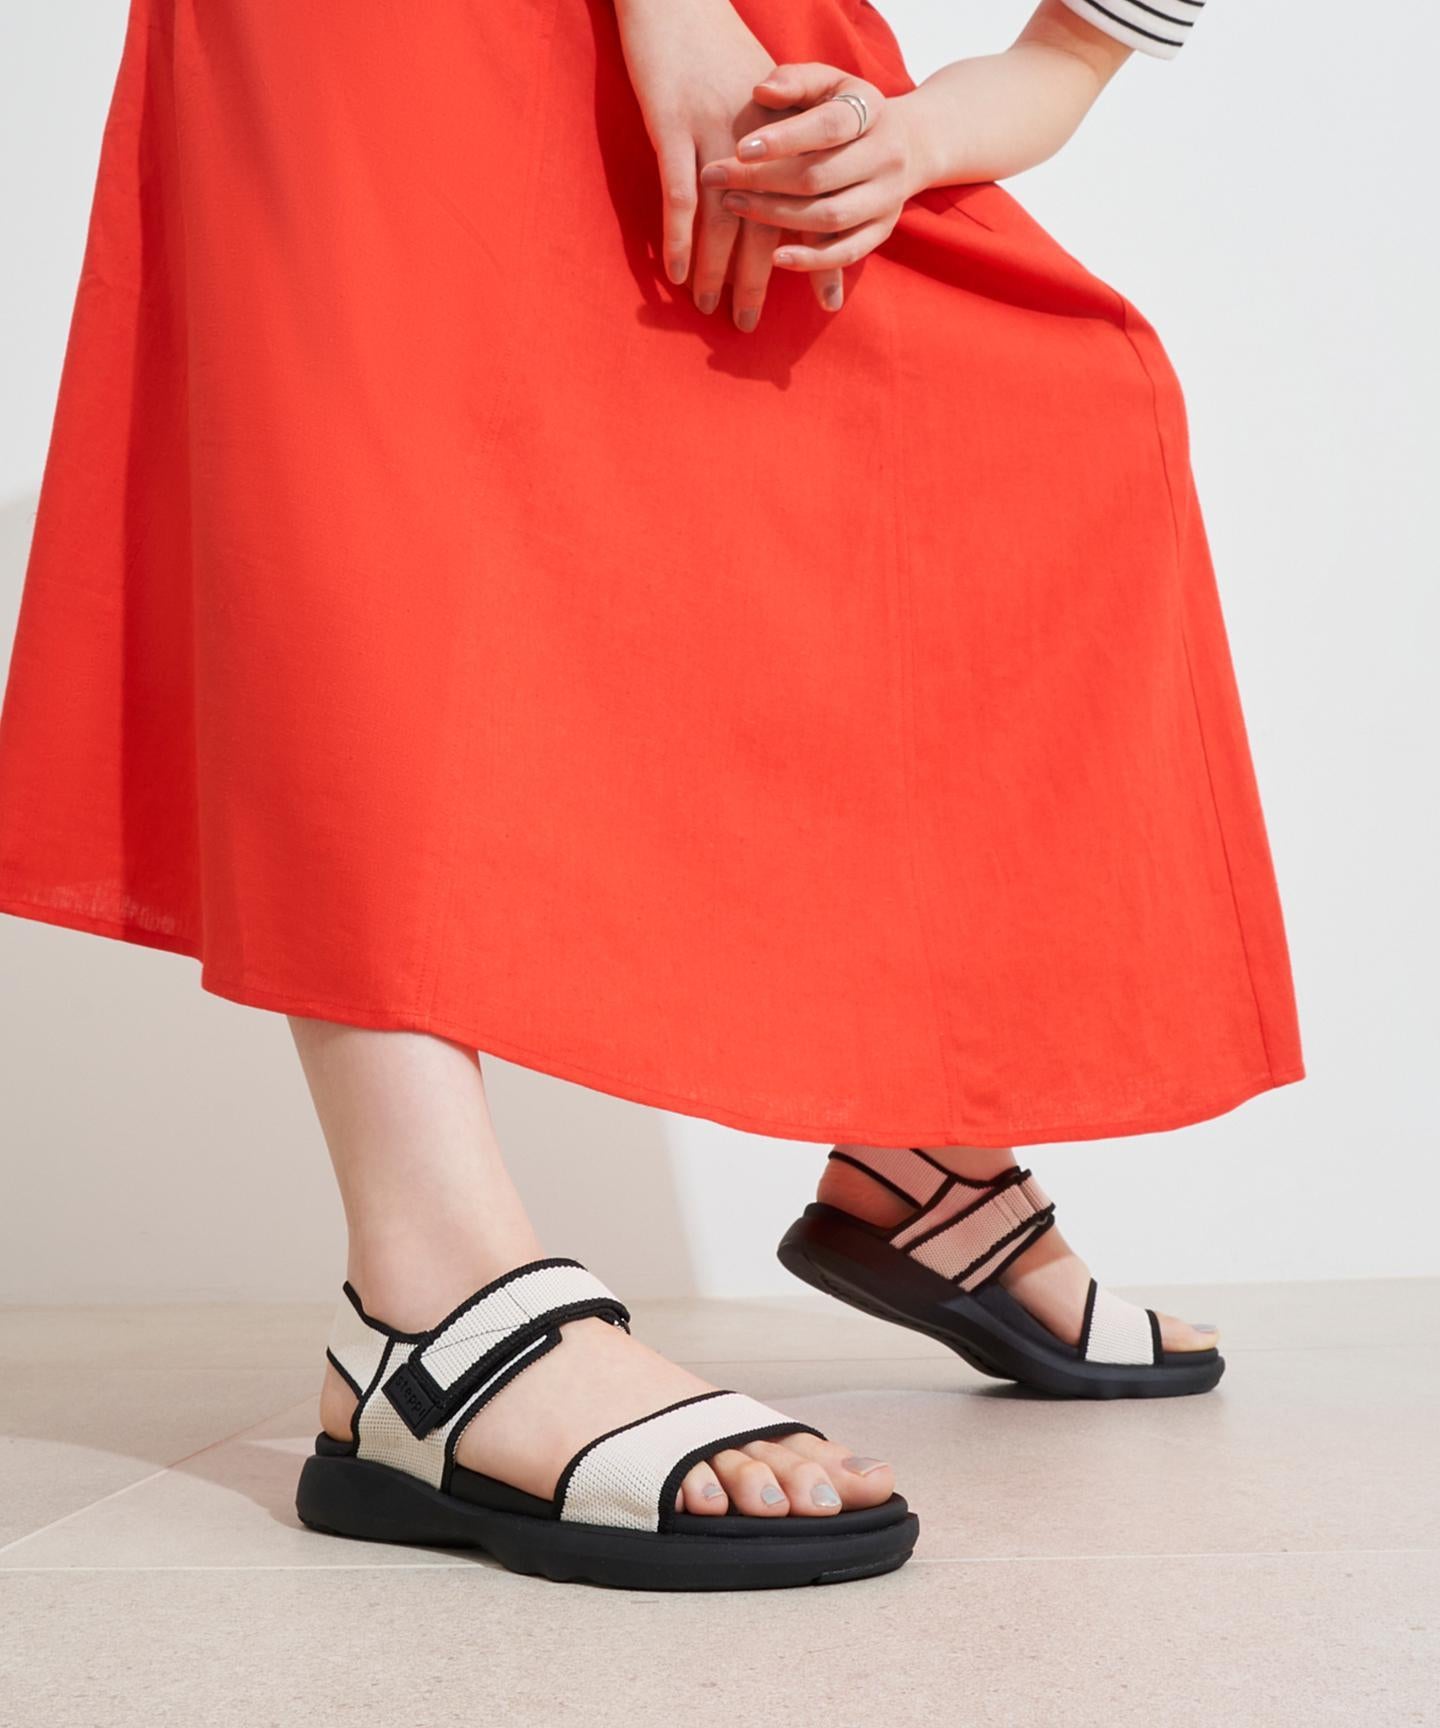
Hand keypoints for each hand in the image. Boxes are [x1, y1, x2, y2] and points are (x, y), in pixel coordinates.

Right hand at [613, 0, 842, 328]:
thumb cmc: (714, 47)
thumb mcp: (764, 91)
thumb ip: (785, 140)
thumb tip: (791, 192)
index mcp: (788, 130)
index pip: (809, 205)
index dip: (817, 253)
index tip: (827, 301)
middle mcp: (757, 136)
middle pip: (766, 220)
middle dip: (757, 278)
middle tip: (748, 322)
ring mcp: (713, 131)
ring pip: (721, 217)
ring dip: (713, 270)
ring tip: (707, 307)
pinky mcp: (672, 125)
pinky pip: (679, 195)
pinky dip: (677, 238)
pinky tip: (673, 272)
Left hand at [696, 64, 929, 304]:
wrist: (904, 143)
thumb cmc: (843, 110)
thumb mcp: (825, 83)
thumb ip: (794, 81)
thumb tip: (760, 91)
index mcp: (871, 110)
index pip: (828, 127)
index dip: (784, 139)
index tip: (740, 148)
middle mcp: (886, 155)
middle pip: (820, 177)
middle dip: (762, 180)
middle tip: (715, 177)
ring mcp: (886, 197)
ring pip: (829, 217)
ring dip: (776, 216)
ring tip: (733, 206)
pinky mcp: (882, 230)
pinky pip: (847, 253)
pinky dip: (812, 260)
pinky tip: (776, 259)